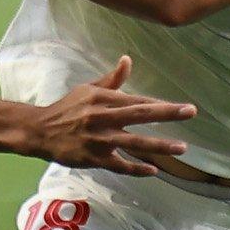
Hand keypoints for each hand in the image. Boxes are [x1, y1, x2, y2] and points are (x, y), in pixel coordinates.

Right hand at [23, 55, 194, 173]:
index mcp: (101, 98)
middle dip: (167, 113)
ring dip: (159, 144)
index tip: (183, 107)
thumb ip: (112, 80)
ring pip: (134, 142)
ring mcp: (98, 139)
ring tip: (181, 147)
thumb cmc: (66, 109)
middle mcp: (102, 117)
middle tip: (191, 111)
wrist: (39, 131)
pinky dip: (136, 168)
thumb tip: (128, 59)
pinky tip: (153, 170)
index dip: (161, 104)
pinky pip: (119, 165)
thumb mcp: (87, 90)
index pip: (137, 100)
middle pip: (140, 114)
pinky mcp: (93, 158)